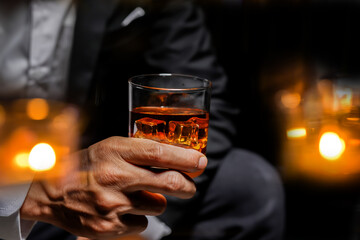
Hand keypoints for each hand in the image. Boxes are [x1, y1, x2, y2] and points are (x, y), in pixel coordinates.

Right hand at [20, 136, 206, 238]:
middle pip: (169, 182)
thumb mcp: (110, 148)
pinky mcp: (109, 226)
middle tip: (190, 186)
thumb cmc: (87, 166)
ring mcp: (113, 204)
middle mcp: (116, 176)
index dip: (185, 158)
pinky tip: (122, 210)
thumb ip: (139, 151)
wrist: (51, 192)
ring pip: (158, 205)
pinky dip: (138, 217)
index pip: (159, 152)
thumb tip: (176, 158)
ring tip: (137, 195)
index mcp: (116, 151)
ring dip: (155, 200)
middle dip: (187, 185)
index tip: (201, 161)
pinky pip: (141, 223)